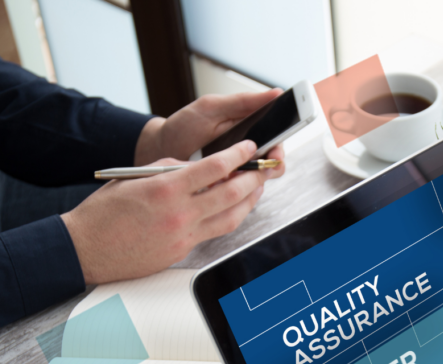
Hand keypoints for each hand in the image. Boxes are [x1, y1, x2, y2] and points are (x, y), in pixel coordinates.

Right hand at [63, 141, 266, 283]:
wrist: (86, 249)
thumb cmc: (104, 212)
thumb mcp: (135, 177)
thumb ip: (170, 169)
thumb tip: (198, 167)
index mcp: (166, 188)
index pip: (215, 167)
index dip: (238, 155)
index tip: (249, 147)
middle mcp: (179, 213)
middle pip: (232, 193)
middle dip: (254, 178)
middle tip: (263, 168)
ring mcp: (184, 235)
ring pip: (232, 217)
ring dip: (250, 201)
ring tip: (256, 188)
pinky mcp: (183, 251)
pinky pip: (216, 232)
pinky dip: (229, 218)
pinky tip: (233, 209)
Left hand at [134, 90, 285, 178]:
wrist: (159, 151)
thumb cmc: (184, 126)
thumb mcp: (211, 108)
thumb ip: (242, 102)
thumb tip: (276, 93)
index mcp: (249, 126)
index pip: (278, 133)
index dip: (283, 137)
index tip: (281, 140)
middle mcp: (248, 149)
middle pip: (275, 156)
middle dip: (274, 159)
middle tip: (267, 160)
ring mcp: (240, 168)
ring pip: (264, 175)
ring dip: (260, 175)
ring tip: (248, 171)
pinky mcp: (230, 185)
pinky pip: (246, 191)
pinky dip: (243, 188)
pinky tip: (233, 182)